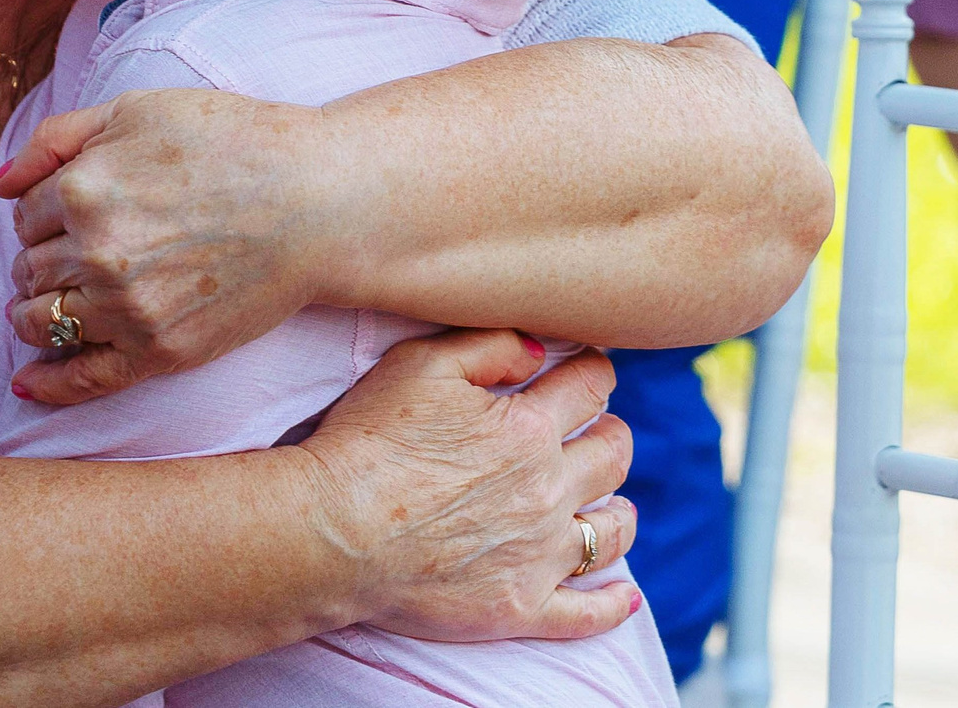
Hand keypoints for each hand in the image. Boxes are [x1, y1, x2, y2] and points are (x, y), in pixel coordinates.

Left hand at [0, 88, 344, 403]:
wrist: (318, 200)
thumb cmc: (233, 141)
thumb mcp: (138, 109)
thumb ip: (58, 138)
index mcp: (84, 189)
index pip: (25, 216)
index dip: (43, 212)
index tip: (72, 211)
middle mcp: (98, 254)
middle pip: (30, 269)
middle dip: (40, 261)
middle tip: (73, 253)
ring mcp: (129, 310)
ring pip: (43, 322)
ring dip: (34, 314)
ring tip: (46, 305)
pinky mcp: (161, 352)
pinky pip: (84, 381)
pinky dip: (48, 386)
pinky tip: (27, 384)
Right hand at [295, 331, 643, 639]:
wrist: (333, 531)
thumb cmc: (368, 441)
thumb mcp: (419, 365)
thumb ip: (489, 346)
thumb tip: (540, 352)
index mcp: (528, 429)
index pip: (590, 387)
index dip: (595, 371)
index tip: (589, 371)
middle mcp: (548, 491)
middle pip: (613, 456)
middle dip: (612, 434)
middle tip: (601, 432)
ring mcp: (538, 555)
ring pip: (612, 531)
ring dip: (619, 511)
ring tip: (611, 504)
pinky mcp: (519, 608)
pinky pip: (587, 613)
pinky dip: (612, 606)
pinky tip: (624, 598)